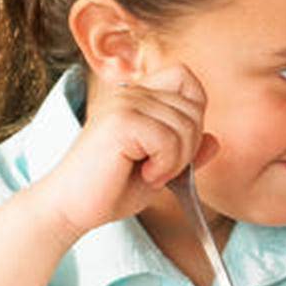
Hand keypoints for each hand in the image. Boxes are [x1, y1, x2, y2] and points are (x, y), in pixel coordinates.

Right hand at [34, 66, 208, 240]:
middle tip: (162, 168)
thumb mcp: (161, 169)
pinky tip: (145, 175)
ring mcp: (124, 104)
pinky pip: (168, 139)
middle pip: (193, 105)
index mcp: (138, 97)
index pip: (186, 78)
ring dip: (177, 160)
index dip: (194, 109)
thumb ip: (188, 152)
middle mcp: (130, 93)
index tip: (176, 144)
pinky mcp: (120, 122)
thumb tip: (215, 141)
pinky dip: (165, 164)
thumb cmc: (112, 189)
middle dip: (189, 145)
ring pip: (185, 124)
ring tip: (150, 173)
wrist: (71, 207)